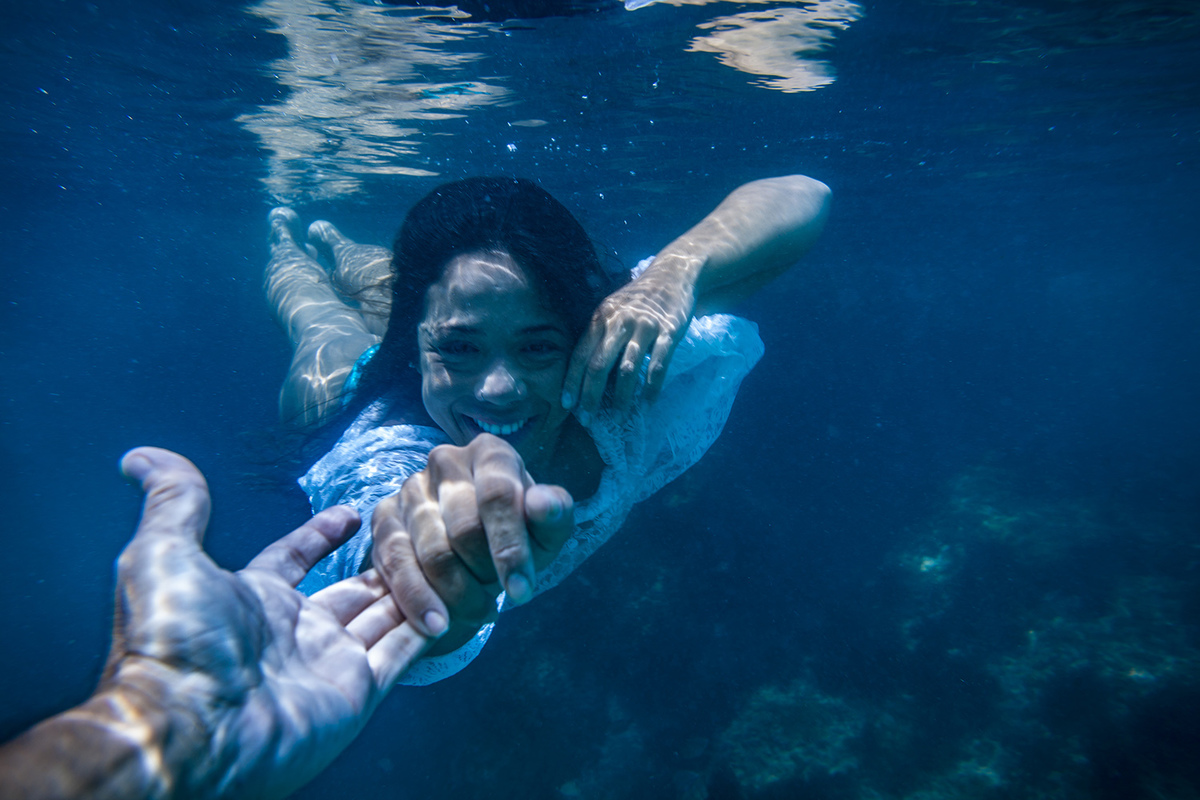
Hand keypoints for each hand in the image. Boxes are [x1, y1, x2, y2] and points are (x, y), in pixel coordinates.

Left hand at [108, 447, 428, 798]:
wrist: (192, 725)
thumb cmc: (173, 640)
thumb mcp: (164, 554)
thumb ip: (174, 503)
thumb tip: (140, 457)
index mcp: (253, 598)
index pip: (295, 558)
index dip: (321, 533)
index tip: (352, 512)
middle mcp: (295, 631)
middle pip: (350, 589)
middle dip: (380, 562)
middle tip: (415, 534)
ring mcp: (329, 662)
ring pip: (384, 614)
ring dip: (412, 586)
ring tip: (447, 556)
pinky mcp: (358, 691)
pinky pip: (403, 650)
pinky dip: (428, 624)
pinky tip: (454, 597)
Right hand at [371, 434, 574, 655]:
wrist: (471, 551)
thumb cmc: (514, 537)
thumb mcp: (545, 531)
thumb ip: (555, 515)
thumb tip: (543, 504)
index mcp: (491, 453)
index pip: (498, 495)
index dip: (510, 548)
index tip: (521, 593)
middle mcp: (446, 461)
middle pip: (464, 528)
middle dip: (484, 574)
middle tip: (496, 600)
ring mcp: (411, 488)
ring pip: (432, 552)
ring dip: (457, 594)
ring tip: (476, 610)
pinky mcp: (384, 518)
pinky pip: (397, 564)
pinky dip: (418, 601)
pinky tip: (438, 624)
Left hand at [561, 255, 696, 420]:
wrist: (673, 273)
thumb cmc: (638, 298)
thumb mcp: (612, 308)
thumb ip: (599, 334)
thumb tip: (584, 372)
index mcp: (601, 317)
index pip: (580, 355)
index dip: (572, 382)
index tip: (567, 405)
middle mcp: (619, 322)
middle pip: (599, 366)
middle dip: (591, 396)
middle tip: (587, 420)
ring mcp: (645, 327)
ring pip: (628, 370)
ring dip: (622, 398)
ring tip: (618, 418)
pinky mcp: (669, 331)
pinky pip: (658, 366)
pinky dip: (651, 389)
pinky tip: (647, 405)